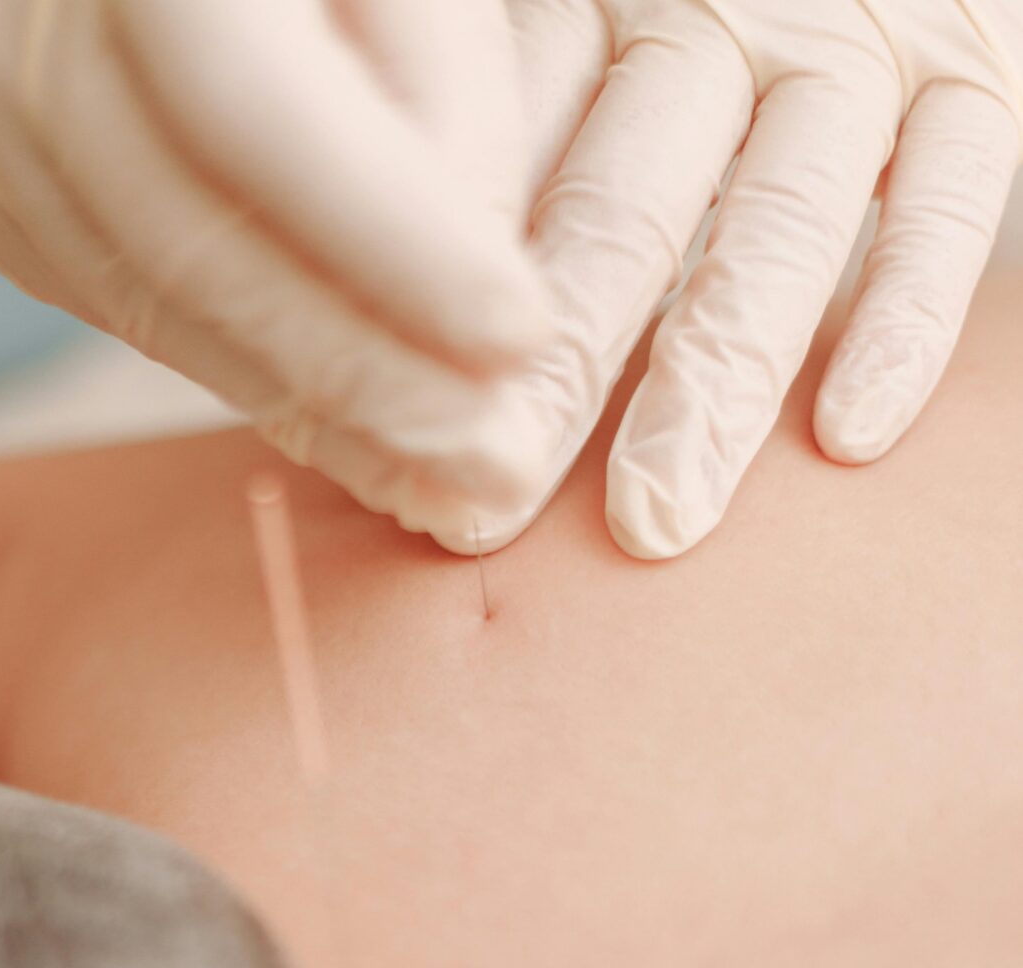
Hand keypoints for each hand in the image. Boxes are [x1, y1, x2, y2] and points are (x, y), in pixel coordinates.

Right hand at [0, 0, 553, 518]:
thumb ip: (442, 93)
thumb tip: (490, 321)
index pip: (245, 105)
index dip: (389, 237)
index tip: (520, 341)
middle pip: (185, 235)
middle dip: (360, 368)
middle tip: (490, 463)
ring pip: (144, 296)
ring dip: (311, 405)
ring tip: (441, 475)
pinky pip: (113, 302)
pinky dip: (244, 371)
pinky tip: (348, 428)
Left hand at [420, 0, 1021, 559]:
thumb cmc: (685, 17)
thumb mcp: (585, 31)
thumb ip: (519, 138)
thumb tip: (400, 328)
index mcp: (589, 5)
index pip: (504, 167)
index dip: (449, 309)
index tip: (401, 445)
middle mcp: (709, 16)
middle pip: (618, 214)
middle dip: (553, 377)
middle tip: (490, 512)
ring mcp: (847, 44)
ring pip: (773, 226)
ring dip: (709, 380)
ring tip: (656, 519)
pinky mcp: (973, 71)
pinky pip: (943, 203)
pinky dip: (900, 319)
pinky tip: (846, 435)